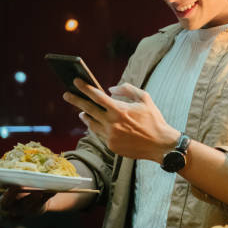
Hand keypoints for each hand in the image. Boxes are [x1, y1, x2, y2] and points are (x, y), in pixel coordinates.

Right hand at [0, 150, 54, 217]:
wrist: (38, 193)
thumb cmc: (19, 181)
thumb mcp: (9, 173)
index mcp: (0, 196)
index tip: (5, 178)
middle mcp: (10, 205)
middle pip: (7, 202)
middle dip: (12, 193)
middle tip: (19, 185)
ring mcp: (23, 209)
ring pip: (27, 204)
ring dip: (33, 195)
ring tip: (39, 187)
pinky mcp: (37, 210)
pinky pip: (43, 202)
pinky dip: (48, 195)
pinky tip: (54, 188)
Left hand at [63, 79, 179, 162]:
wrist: (160, 144)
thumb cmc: (154, 119)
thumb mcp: (145, 98)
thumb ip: (127, 89)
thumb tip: (111, 89)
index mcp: (120, 110)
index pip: (97, 96)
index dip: (85, 88)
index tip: (76, 81)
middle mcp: (112, 123)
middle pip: (88, 109)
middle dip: (76, 100)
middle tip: (66, 94)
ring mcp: (110, 136)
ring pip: (91, 123)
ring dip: (84, 115)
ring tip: (80, 111)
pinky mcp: (111, 146)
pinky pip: (98, 133)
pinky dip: (94, 126)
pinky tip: (93, 122)